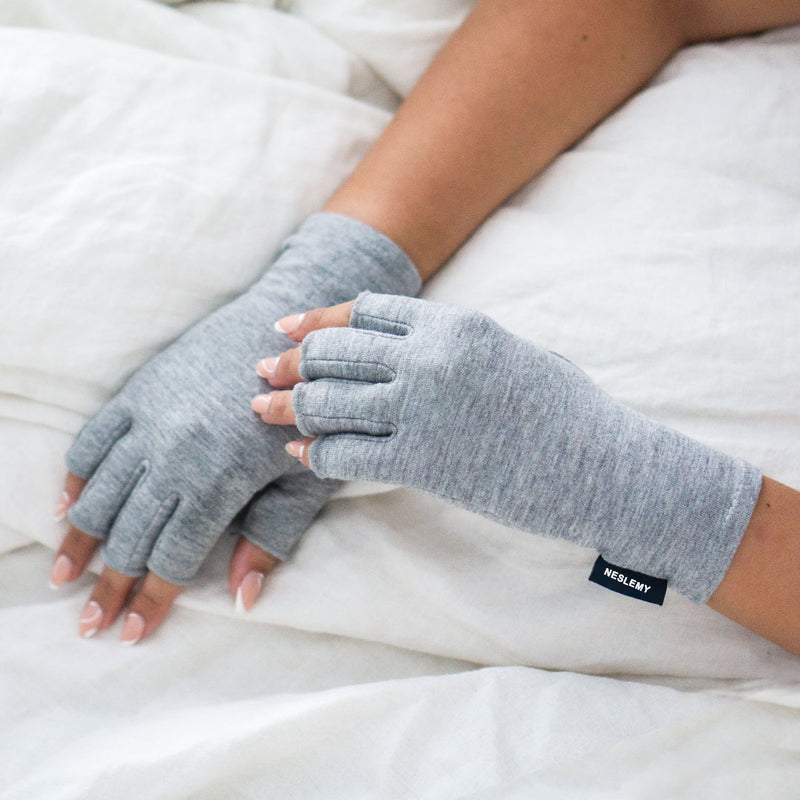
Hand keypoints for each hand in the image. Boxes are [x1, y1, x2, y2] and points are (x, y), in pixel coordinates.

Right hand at [49, 216, 419, 644]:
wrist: (292, 333)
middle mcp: (175, 454)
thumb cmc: (309, 411)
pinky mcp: (140, 391)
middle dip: (109, 585)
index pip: (174, 557)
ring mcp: (151, 420)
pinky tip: (67, 506)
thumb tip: (242, 599)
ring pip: (103, 492)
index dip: (152, 600)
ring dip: (80, 540)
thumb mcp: (306, 478)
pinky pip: (94, 440)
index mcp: (219, 482)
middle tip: (89, 623)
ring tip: (64, 577)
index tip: (130, 633)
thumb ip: (272, 536)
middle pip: (131, 534)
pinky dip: (76, 476)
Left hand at [255, 292, 760, 605]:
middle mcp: (430, 359)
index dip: (319, 319)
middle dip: (291, 361)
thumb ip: (454, 345)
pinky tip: (300, 452)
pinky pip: (349, 453)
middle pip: (336, 352)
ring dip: (290, 405)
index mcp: (453, 324)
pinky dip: (317, 452)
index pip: (365, 311)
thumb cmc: (565, 409)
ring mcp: (423, 410)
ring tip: (262, 408)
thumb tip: (409, 349)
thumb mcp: (511, 353)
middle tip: (261, 370)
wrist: (598, 465)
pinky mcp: (422, 463)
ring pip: (331, 401)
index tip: (287, 328)